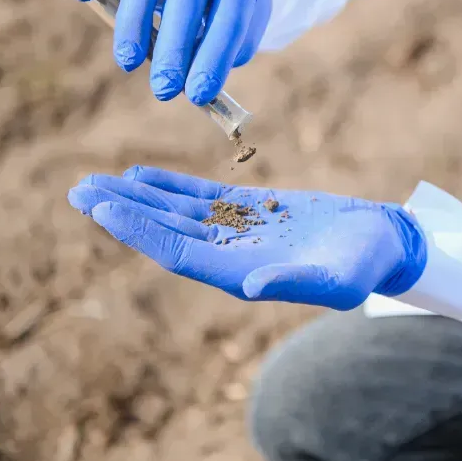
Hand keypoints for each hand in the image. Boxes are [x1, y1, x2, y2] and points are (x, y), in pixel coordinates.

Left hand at [67, 167, 426, 308]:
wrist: (383, 244)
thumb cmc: (365, 265)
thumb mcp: (338, 278)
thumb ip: (294, 281)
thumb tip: (249, 285)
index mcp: (241, 273)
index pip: (177, 251)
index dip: (138, 230)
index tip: (102, 208)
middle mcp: (230, 255)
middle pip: (165, 231)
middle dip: (122, 211)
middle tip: (78, 190)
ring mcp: (238, 232)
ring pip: (176, 213)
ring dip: (136, 197)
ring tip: (95, 181)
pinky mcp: (252, 211)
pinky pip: (202, 198)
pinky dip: (170, 186)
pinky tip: (141, 175)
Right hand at [73, 0, 271, 104]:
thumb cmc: (232, 8)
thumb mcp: (244, 30)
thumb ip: (221, 54)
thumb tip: (188, 84)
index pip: (229, 20)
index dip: (213, 59)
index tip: (199, 96)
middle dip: (173, 50)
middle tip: (164, 91)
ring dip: (134, 22)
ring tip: (128, 63)